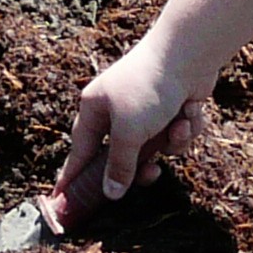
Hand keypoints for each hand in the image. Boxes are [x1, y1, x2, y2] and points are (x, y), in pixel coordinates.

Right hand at [52, 35, 216, 222]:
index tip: (62, 198)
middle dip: (143, 163)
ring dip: (171, 141)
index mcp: (94, 109)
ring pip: (155, 149)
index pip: (80, 151)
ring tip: (178, 124)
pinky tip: (189, 109)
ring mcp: (144, 111)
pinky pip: (174, 136)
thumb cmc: (148, 87)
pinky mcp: (169, 111)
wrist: (187, 55)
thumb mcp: (128, 131)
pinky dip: (184, 128)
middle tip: (153, 171)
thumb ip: (118, 165)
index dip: (72, 176)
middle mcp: (116, 110)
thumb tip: (110, 194)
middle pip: (123, 156)